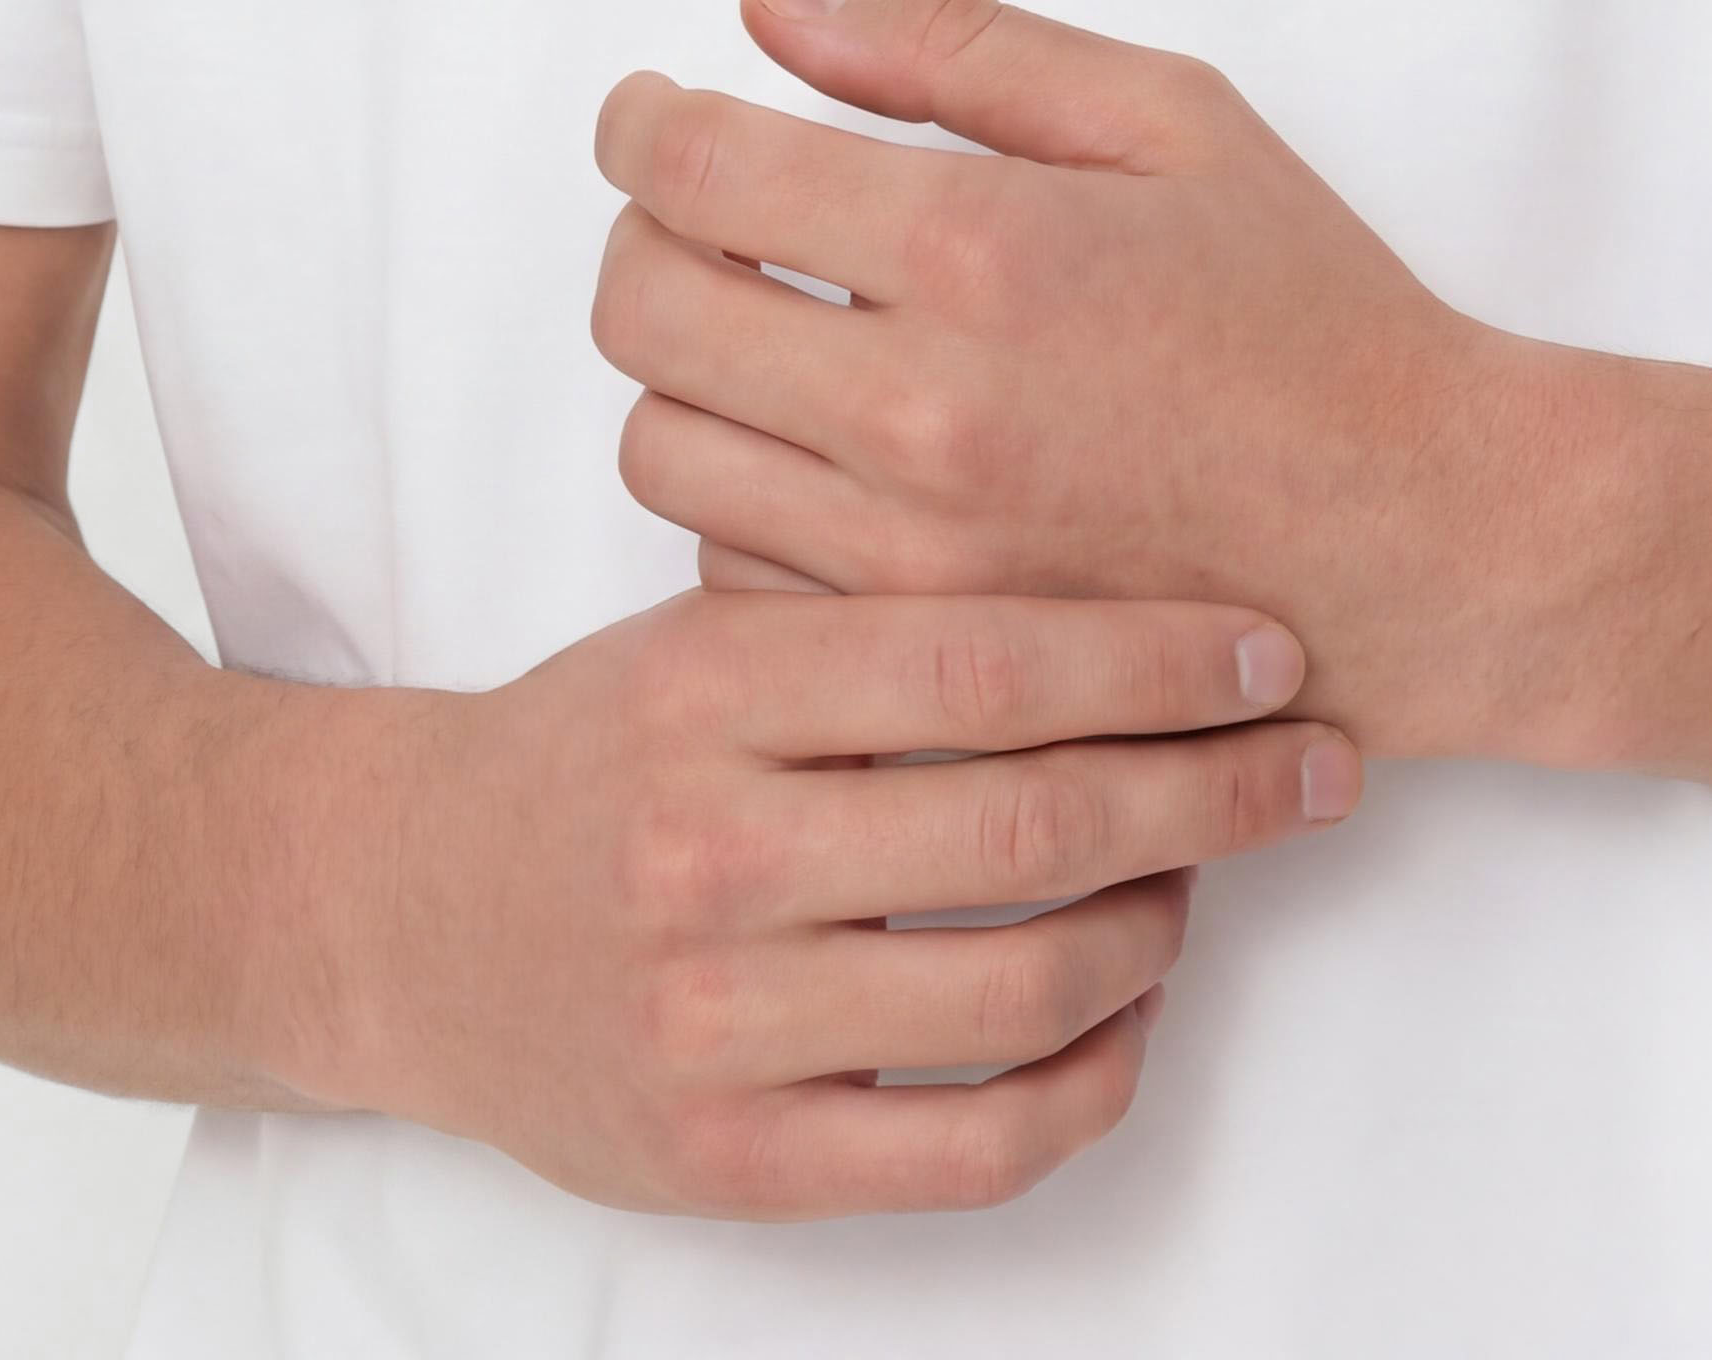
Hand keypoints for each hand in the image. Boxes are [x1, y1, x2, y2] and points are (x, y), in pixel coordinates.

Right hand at [335, 583, 1355, 1214]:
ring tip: (1205, 875)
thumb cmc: (597, 748)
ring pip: (1023, 985)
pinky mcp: (730, 1160)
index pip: (983, 660)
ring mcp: (716, 1020)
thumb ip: (870, 606)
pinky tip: (1130, 1014)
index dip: (1155, 655)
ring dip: (1161, 926)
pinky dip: (1090, 1081)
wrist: (395, 913)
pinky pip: (973, 1146)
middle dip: (1213, 788)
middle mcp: (711, 851)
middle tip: (1317, 760)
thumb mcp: (706, 632)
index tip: (1271, 644)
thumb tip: (1112, 551)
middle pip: (1031, 822)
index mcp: (712, 688)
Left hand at [592, 0, 1568, 755]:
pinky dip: (745, 499)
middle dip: (641, 236)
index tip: (650, 111)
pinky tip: (825, 451)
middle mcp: (922, 409)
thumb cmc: (1311, 313)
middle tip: (696, 211)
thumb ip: (958, 46)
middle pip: (644, 312)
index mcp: (982, 247)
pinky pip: (732, 570)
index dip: (642, 122)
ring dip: (688, 373)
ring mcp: (912, 554)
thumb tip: (776, 11)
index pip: (700, 168)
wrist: (1425, 537)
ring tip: (766, 328)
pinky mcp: (921, 655)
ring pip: (664, 450)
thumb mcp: (1169, 118)